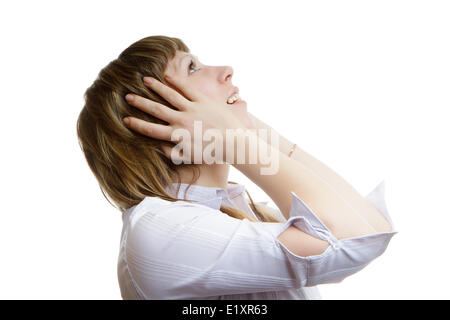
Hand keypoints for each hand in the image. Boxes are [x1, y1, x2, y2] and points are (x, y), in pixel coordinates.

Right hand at [123, 75, 252, 163]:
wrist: (234, 143)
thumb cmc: (211, 153)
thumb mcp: (188, 157)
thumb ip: (170, 152)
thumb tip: (156, 145)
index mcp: (177, 136)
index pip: (151, 129)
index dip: (137, 124)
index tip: (125, 119)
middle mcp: (181, 120)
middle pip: (156, 109)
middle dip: (140, 103)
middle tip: (127, 96)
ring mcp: (192, 108)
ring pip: (169, 95)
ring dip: (155, 87)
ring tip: (144, 80)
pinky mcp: (203, 101)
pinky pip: (186, 89)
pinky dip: (176, 82)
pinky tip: (166, 77)